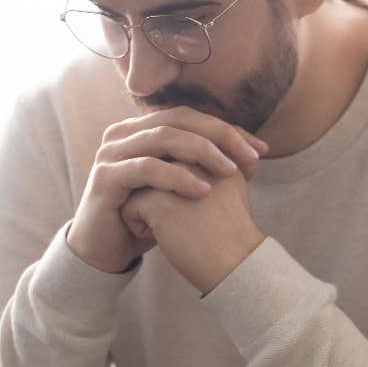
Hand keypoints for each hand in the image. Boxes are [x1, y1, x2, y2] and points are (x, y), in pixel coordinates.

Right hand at [67, 107, 267, 273]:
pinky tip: (202, 191)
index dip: (228, 130)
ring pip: (163, 137)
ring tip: (230, 172)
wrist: (108, 249)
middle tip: (250, 157)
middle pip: (179, 119)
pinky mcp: (105, 177)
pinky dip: (177, 177)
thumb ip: (208, 165)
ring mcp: (112, 153)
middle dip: (220, 136)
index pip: (192, 117)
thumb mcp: (183, 187)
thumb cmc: (149, 216)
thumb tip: (255, 153)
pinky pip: (146, 168)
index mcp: (143, 129)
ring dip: (202, 152)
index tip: (262, 150)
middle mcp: (124, 133)